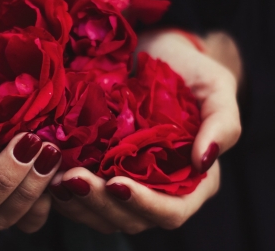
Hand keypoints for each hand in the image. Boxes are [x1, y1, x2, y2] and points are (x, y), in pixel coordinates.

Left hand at [48, 30, 239, 233]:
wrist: (151, 55)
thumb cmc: (188, 71)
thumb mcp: (215, 87)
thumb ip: (223, 123)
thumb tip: (204, 160)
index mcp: (192, 180)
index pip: (171, 211)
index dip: (145, 206)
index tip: (116, 184)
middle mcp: (159, 189)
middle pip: (132, 219)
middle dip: (101, 204)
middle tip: (73, 179)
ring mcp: (129, 183)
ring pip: (104, 215)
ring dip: (79, 204)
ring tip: (57, 179)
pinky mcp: (103, 172)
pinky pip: (85, 198)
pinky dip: (67, 195)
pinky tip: (51, 175)